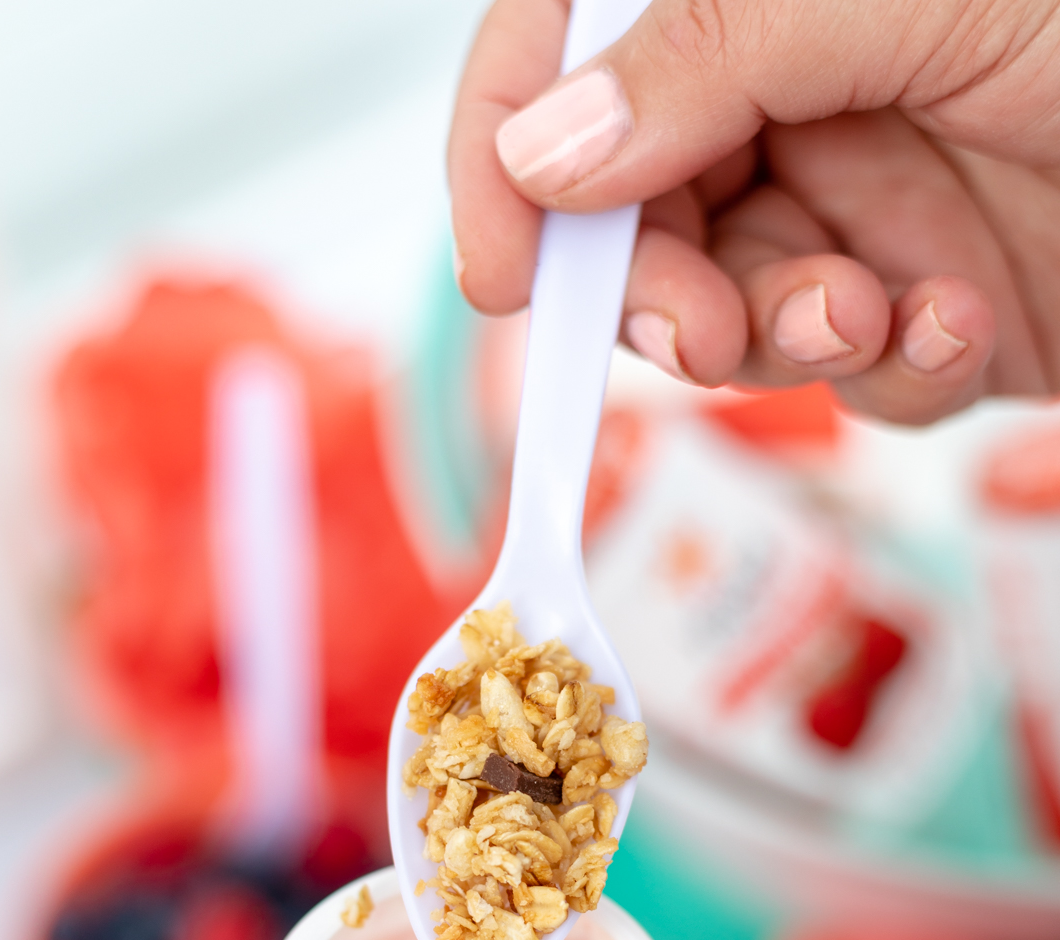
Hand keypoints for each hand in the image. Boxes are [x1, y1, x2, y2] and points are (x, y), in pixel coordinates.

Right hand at [448, 0, 1059, 424]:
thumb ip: (706, 58)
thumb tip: (540, 153)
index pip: (581, 45)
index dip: (513, 148)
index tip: (500, 267)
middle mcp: (806, 86)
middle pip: (640, 205)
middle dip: (657, 282)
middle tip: (694, 331)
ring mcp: (870, 200)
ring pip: (738, 307)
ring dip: (782, 334)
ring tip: (861, 314)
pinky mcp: (935, 306)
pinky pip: (860, 368)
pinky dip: (898, 364)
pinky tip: (965, 318)